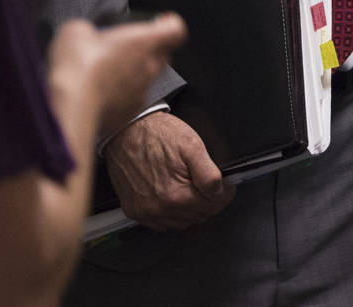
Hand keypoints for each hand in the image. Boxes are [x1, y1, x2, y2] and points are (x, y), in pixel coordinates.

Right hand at [45, 14, 185, 136]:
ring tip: (107, 74)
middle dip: (148, 51)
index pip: (176, 30)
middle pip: (163, 55)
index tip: (159, 22)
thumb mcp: (76, 30)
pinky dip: (120, 97)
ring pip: (147, 79)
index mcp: (146, 42)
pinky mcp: (130, 113)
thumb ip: (88, 29)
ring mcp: (143, 92)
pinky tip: (99, 95)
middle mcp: (151, 67)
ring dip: (133, 75)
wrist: (71, 105)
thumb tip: (84, 34)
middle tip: (124, 50)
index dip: (169, 24)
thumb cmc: (78, 64)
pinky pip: (131, 101)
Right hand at [103, 109, 234, 229]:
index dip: (224, 193)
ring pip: (182, 223)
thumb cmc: (158, 135)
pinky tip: (175, 197)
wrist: (127, 130)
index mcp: (175, 195)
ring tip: (191, 188)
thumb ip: (209, 174)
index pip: (213, 206)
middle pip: (199, 216)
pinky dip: (173, 214)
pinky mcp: (134, 211)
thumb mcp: (193, 147)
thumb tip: (221, 191)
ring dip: (192, 209)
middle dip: (209, 201)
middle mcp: (158, 209)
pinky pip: (162, 224)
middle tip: (208, 184)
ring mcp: (144, 212)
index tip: (226, 185)